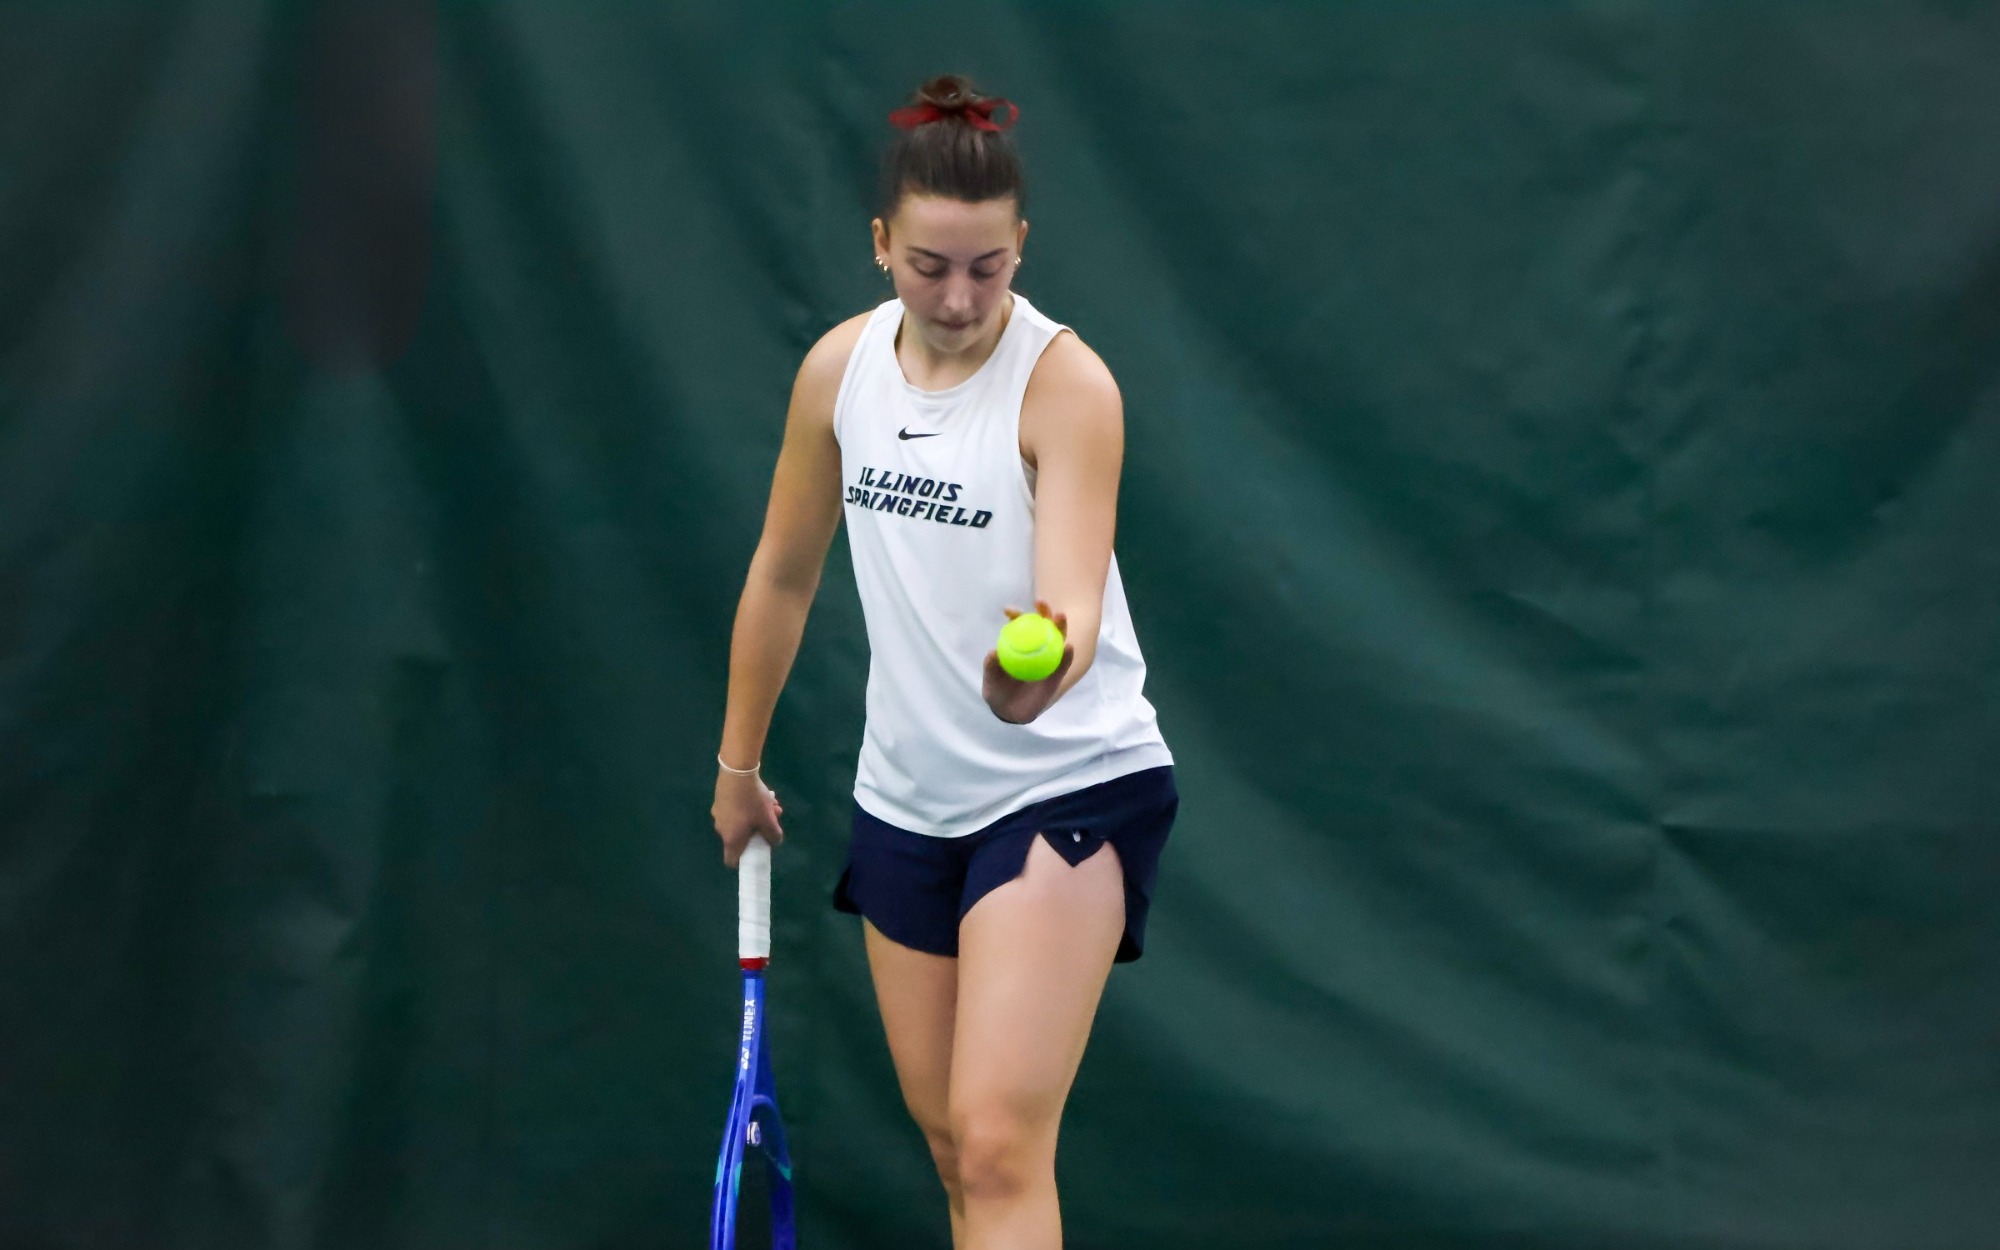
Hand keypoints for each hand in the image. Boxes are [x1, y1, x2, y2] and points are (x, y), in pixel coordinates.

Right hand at [712, 767, 782, 866]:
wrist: (737, 772)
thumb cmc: (752, 802)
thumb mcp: (768, 820)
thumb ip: (773, 836)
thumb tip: (774, 842)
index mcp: (731, 839)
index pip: (731, 860)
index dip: (743, 860)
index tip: (755, 852)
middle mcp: (721, 829)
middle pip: (741, 837)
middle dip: (758, 830)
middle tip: (772, 818)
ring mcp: (719, 813)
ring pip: (740, 820)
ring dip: (756, 815)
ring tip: (771, 802)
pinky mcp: (720, 799)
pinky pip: (736, 809)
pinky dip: (748, 805)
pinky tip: (761, 793)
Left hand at [982, 600, 1074, 724]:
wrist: (1010, 712)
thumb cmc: (998, 691)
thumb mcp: (991, 679)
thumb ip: (991, 667)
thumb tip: (993, 653)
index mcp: (1019, 646)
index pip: (1020, 626)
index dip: (1017, 615)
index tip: (1009, 610)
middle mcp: (1036, 649)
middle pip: (1043, 627)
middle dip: (1044, 612)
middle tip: (1041, 603)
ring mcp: (1048, 660)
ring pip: (1057, 639)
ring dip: (1060, 626)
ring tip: (1060, 616)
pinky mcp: (1057, 674)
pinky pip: (1062, 663)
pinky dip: (1066, 655)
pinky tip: (1068, 647)